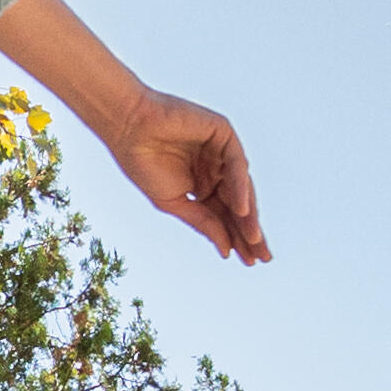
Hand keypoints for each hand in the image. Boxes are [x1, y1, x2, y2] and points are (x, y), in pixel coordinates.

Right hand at [106, 91, 267, 262]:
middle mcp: (216, 168)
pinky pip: (236, 164)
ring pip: (243, 187)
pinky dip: (240, 188)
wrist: (128, 129)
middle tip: (261, 257)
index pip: (226, 214)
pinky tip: (242, 211)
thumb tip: (227, 251)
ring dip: (249, 214)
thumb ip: (203, 223)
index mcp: (203, 184)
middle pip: (239, 203)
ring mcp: (221, 150)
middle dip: (250, 230)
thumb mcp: (175, 203)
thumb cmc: (144, 164)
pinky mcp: (223, 133)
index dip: (237, 237)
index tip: (248, 262)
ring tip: (254, 239)